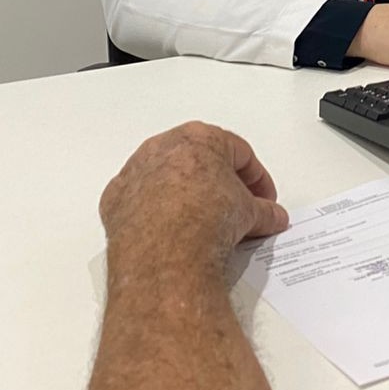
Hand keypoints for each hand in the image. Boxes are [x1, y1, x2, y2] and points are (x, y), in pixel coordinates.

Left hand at [100, 122, 289, 270]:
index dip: (257, 179)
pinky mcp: (115, 198)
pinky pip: (140, 199)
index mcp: (201, 137)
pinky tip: (171, 233)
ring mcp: (136, 170)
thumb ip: (264, 211)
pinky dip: (155, 212)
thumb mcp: (249, 213)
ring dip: (186, 195)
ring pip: (166, 177)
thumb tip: (273, 218)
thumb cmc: (206, 218)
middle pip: (200, 160)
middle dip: (221, 183)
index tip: (263, 200)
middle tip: (237, 209)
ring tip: (204, 224)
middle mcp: (164, 145)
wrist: (166, 252)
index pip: (238, 152)